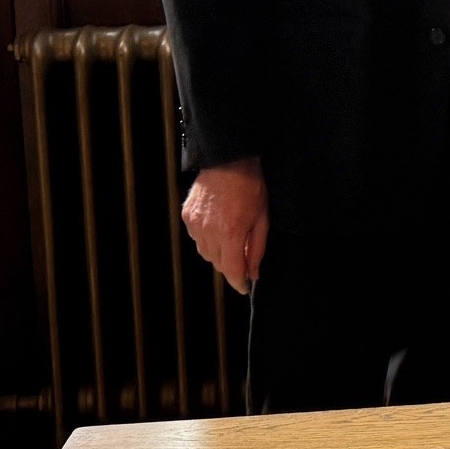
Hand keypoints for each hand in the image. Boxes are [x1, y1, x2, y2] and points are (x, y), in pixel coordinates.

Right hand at [182, 158, 269, 293]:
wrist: (228, 160)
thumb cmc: (250, 187)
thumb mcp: (262, 218)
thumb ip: (257, 248)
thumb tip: (254, 272)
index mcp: (230, 233)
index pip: (231, 270)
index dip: (238, 282)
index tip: (244, 288)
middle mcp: (208, 232)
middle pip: (218, 263)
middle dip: (231, 266)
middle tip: (244, 261)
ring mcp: (195, 224)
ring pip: (205, 253)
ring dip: (219, 254)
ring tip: (232, 240)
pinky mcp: (187, 216)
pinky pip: (197, 238)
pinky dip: (208, 240)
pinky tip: (219, 229)